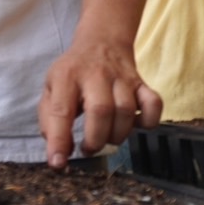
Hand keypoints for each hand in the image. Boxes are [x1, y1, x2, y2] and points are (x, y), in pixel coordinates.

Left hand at [37, 35, 162, 168]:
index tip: (58, 163)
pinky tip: (134, 125)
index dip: (59, 140)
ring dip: (117, 134)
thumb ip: (49, 121)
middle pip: (100, 110)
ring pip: (126, 110)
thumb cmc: (73, 72)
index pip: (60, 111)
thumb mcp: (50, 89)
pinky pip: (154, 104)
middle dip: (95, 139)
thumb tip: (60, 153)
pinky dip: (148, 121)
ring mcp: (121, 78)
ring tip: (106, 138)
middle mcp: (95, 75)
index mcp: (67, 76)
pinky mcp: (141, 82)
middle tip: (88, 148)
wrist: (101, 40)